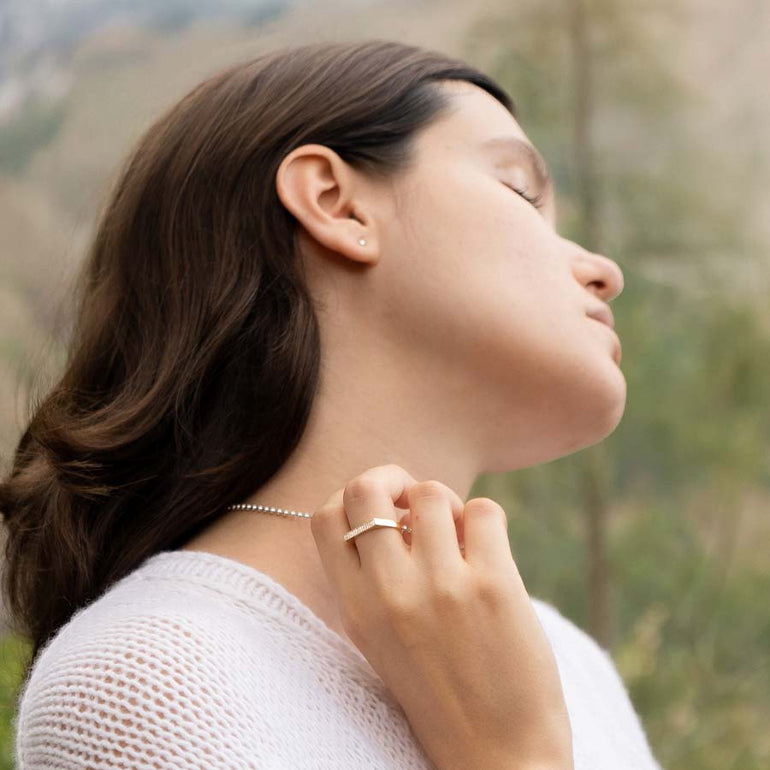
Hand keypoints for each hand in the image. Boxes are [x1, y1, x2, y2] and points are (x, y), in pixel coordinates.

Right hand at [311, 464, 573, 769]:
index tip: (383, 512)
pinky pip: (484, 510)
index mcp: (355, 609)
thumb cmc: (440, 692)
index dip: (352, 497)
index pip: (323, 517)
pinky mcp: (494, 588)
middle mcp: (388, 594)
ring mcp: (440, 589)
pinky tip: (490, 550)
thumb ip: (373, 579)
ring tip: (462, 535)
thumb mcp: (382, 640)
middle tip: (420, 506)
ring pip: (430, 492)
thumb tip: (393, 508)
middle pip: (366, 487)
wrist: (497, 758)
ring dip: (448, 503)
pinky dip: (486, 518)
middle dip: (394, 480)